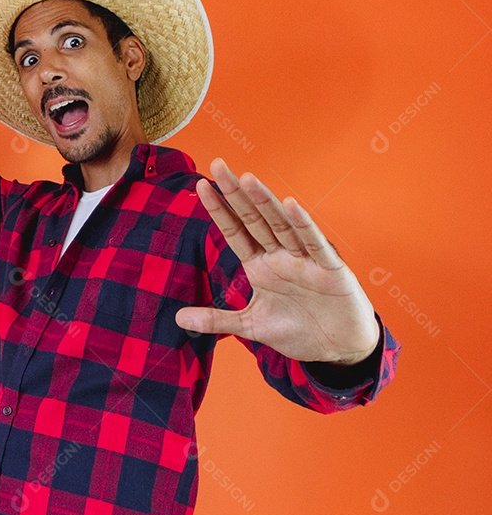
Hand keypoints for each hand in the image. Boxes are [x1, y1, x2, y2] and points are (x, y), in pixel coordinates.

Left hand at [175, 158, 379, 364]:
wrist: (337, 349)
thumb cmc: (297, 330)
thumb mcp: (250, 325)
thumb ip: (216, 319)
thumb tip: (176, 317)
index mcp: (260, 265)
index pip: (235, 231)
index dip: (219, 209)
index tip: (202, 185)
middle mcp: (281, 256)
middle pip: (255, 219)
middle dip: (236, 194)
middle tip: (217, 164)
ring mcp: (305, 261)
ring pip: (282, 225)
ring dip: (265, 202)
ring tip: (247, 179)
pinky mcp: (331, 270)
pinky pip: (315, 245)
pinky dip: (304, 225)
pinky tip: (291, 205)